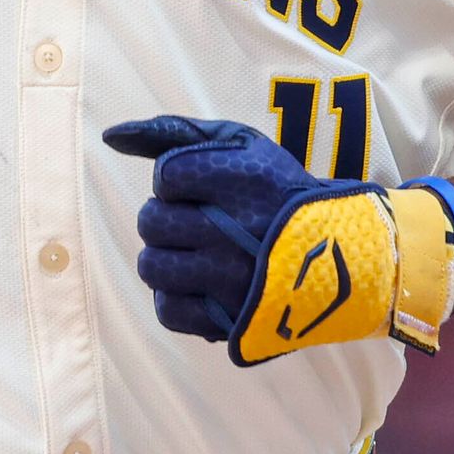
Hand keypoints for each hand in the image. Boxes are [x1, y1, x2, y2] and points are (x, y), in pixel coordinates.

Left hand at [102, 116, 453, 365]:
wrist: (342, 258)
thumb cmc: (278, 192)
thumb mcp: (240, 145)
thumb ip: (172, 133)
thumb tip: (110, 136)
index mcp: (243, 181)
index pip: (166, 175)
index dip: (178, 178)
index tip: (206, 186)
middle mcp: (235, 231)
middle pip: (150, 220)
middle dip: (167, 216)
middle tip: (199, 220)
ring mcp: (232, 281)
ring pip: (152, 266)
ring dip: (166, 255)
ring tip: (195, 251)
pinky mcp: (230, 320)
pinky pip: (167, 309)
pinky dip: (176, 296)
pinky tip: (200, 283)